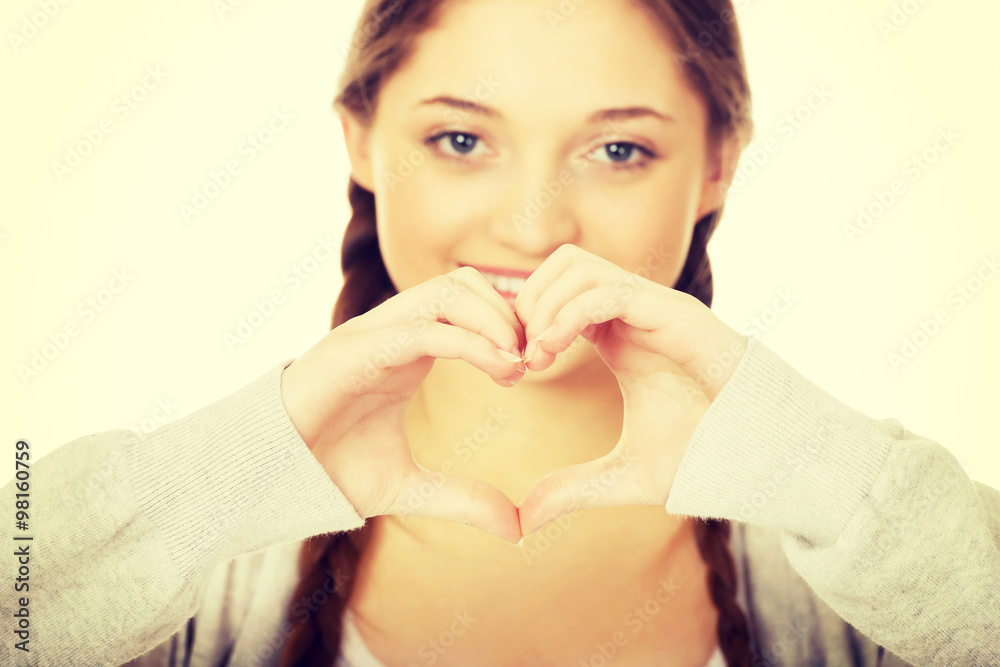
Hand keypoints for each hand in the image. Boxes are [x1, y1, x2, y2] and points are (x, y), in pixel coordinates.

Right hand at [280, 267, 526, 543]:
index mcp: (406, 349)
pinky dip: (469, 341)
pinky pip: (422, 329)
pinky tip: (499, 369)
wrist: (266, 478)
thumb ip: (460, 498)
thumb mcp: (406, 487)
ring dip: (493, 320)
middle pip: (464, 283)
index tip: (530, 369)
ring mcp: (373, 335)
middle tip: (532, 360)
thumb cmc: (327, 470)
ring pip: (447, 291)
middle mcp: (392, 332)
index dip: (506, 326)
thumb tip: (515, 528)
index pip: (467, 303)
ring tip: (517, 363)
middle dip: (507, 314)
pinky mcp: (356, 350)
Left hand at [512, 244, 747, 536]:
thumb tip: (523, 521)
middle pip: (562, 264)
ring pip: (579, 266)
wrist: (759, 460)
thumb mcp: (622, 476)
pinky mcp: (674, 314)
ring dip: (545, 305)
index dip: (526, 322)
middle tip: (521, 357)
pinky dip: (569, 313)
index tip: (514, 370)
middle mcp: (634, 312)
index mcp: (619, 335)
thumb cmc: (702, 457)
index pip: (558, 293)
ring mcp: (655, 308)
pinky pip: (608, 291)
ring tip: (537, 356)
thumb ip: (572, 489)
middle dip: (528, 303)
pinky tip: (552, 351)